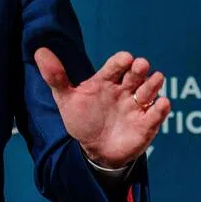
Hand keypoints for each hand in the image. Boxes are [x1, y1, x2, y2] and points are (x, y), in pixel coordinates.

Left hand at [33, 48, 170, 168]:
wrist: (93, 150)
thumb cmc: (81, 119)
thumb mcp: (65, 98)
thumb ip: (55, 76)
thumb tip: (39, 51)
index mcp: (106, 80)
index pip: (117, 65)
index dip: (122, 61)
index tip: (125, 58)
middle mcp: (124, 89)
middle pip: (136, 74)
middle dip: (140, 69)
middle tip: (140, 66)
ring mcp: (136, 105)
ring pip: (150, 89)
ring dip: (153, 84)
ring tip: (153, 81)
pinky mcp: (146, 123)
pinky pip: (157, 113)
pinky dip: (161, 108)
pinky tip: (161, 104)